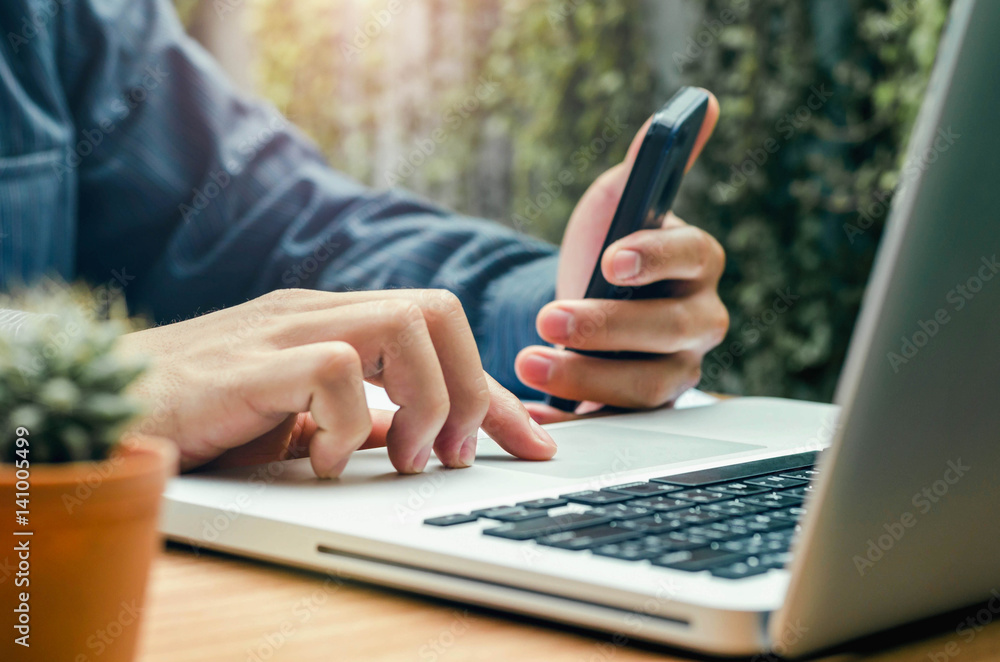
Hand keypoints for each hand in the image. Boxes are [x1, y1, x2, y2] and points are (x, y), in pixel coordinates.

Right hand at [118, 289, 555, 476]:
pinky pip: (333, 369)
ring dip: (425, 401)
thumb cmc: (203, 413)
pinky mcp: (247, 363)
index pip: (442, 331)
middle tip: (452, 453)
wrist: (109, 406)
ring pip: (402, 326)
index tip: (532, 442)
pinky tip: (328, 462)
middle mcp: (319, 311)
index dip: (496, 391)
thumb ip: (356, 415)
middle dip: (471, 386)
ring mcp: (284, 329)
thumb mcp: (300, 417)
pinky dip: (349, 423)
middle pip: (439, 310)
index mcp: (335, 319)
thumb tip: (418, 436)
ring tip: (405, 459)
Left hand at [515, 90, 728, 420]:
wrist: (586, 300)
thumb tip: (699, 106)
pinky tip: (537, 413)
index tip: (612, 259)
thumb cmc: (607, 248)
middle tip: (552, 318)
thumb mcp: (617, 202)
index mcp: (698, 264)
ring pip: (648, 384)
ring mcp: (675, 367)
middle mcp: (698, 318)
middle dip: (609, 326)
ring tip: (530, 362)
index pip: (694, 257)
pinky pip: (616, 418)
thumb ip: (648, 164)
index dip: (657, 257)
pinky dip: (576, 416)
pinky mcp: (642, 404)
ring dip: (588, 376)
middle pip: (671, 328)